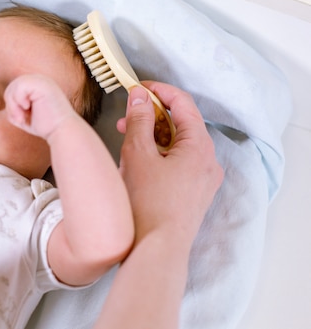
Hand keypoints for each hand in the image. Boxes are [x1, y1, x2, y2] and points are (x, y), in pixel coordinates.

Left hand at [4, 74, 76, 140]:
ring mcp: (42, 80)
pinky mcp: (42, 84)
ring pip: (14, 86)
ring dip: (13, 105)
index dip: (12, 104)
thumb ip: (13, 105)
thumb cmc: (45, 126)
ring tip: (22, 117)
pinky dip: (18, 100)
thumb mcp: (23, 114)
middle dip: (11, 105)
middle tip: (20, 119)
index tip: (20, 119)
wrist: (62, 131)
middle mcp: (40, 80)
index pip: (14, 89)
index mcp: (37, 85)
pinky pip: (20, 87)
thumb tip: (1, 102)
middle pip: (12, 86)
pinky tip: (27, 108)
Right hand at [117, 82, 223, 243]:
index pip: (183, 104)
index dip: (159, 91)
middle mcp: (209, 161)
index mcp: (200, 147)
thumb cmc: (148, 204)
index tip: (137, 88)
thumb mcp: (137, 154)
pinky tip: (139, 162)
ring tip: (127, 141)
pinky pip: (179, 163)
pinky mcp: (194, 193)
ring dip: (153, 136)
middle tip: (126, 117)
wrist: (156, 249)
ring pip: (178, 144)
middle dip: (152, 116)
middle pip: (181, 124)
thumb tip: (139, 97)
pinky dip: (160, 155)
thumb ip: (139, 120)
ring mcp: (204, 179)